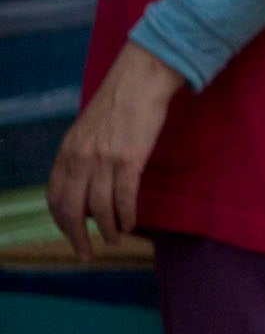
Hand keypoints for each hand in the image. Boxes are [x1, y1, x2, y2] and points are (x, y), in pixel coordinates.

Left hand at [47, 41, 184, 260]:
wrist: (140, 80)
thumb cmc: (118, 103)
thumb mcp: (87, 130)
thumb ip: (80, 157)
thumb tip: (83, 188)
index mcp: (67, 152)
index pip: (55, 198)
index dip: (62, 223)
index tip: (73, 237)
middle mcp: (80, 159)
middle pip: (73, 210)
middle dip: (79, 238)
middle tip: (88, 253)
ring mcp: (104, 160)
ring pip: (100, 208)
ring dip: (108, 230)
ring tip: (115, 240)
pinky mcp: (130, 159)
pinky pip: (125, 197)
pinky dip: (126, 216)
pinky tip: (131, 224)